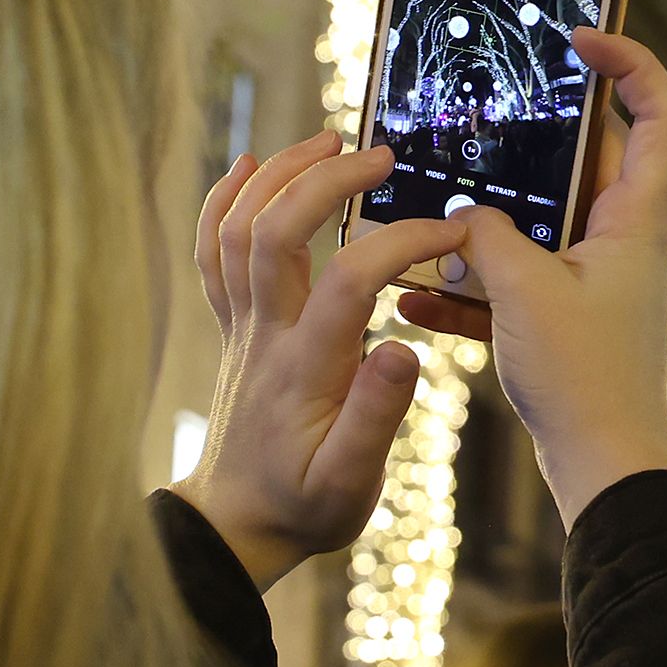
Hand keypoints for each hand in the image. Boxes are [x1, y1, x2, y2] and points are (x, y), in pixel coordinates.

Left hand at [173, 133, 470, 588]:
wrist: (238, 525)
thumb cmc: (303, 507)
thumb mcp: (351, 484)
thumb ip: (376, 418)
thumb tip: (402, 350)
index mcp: (305, 368)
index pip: (351, 279)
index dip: (402, 241)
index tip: (452, 230)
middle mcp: (265, 335)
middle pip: (276, 231)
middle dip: (326, 180)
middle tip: (379, 155)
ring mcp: (242, 327)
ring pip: (238, 230)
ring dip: (277, 175)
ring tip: (327, 141)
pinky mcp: (233, 328)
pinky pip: (213, 252)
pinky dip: (223, 201)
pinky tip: (247, 166)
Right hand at [397, 27, 666, 525]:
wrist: (604, 474)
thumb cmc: (583, 381)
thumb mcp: (524, 293)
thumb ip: (487, 238)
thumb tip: (463, 218)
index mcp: (637, 223)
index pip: (659, 114)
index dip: (630, 62)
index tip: (579, 38)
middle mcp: (623, 245)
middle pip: (585, 165)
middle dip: (526, 146)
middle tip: (476, 121)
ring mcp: (595, 286)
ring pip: (538, 228)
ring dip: (484, 225)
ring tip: (425, 219)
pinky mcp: (566, 326)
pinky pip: (515, 285)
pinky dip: (470, 287)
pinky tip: (413, 300)